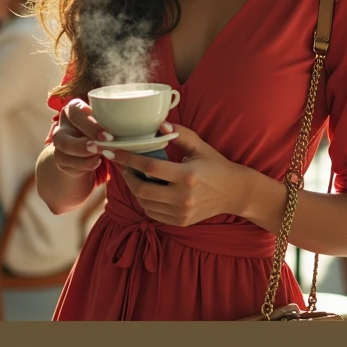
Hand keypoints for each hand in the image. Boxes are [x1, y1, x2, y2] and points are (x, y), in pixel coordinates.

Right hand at [51, 99, 111, 177]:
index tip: (108, 136)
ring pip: (62, 148)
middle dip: (81, 143)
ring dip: (81, 154)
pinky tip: (95, 163)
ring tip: (99, 158)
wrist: (89, 147)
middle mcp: (63, 124)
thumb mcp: (108, 120)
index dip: (90, 124)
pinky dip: (82, 164)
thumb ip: (117, 119)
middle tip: (100, 149)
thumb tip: (141, 119)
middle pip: (63, 131)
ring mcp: (59, 142)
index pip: (76, 111)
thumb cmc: (104, 128)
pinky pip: (67, 162)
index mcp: (74, 108)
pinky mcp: (60, 158)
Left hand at [104, 122, 250, 225]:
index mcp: (187, 175)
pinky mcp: (180, 222)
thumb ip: (180, 133)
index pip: (149, 167)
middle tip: (121, 164)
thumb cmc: (216, 165)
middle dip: (126, 176)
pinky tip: (147, 188)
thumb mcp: (200, 146)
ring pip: (144, 203)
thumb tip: (159, 125)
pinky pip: (152, 213)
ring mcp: (181, 213)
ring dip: (134, 188)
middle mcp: (183, 197)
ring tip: (133, 175)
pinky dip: (145, 201)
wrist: (235, 192)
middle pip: (141, 189)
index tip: (111, 151)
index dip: (127, 159)